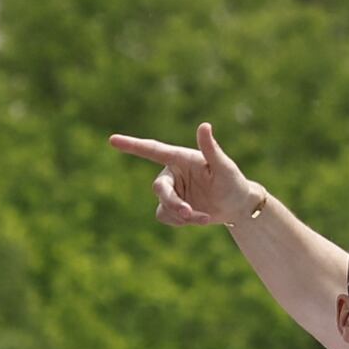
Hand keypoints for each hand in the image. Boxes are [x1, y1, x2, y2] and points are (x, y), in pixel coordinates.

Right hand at [110, 118, 260, 230]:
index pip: (153, 150)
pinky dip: (182, 222)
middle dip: (173, 203)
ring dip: (183, 216)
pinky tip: (199, 218)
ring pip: (163, 206)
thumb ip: (211, 149)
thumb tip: (204, 125)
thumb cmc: (232, 181)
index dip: (132, 145)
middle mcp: (172, 173)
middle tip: (188, 213)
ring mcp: (170, 191)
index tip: (112, 140)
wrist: (236, 206)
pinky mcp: (171, 208)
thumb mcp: (224, 166)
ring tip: (205, 217)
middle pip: (159, 188)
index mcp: (180, 158)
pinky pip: (166, 217)